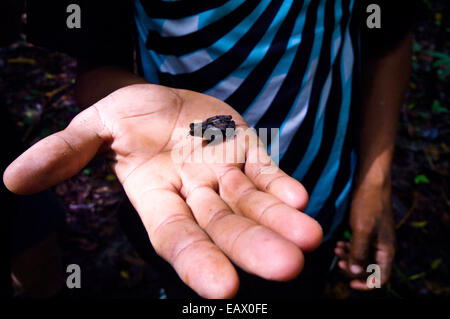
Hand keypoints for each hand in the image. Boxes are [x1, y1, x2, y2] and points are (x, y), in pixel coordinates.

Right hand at [4, 84, 322, 297]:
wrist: (164, 98)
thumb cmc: (130, 117)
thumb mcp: (95, 127)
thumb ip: (65, 153)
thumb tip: (13, 179)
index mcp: (156, 195)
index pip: (175, 236)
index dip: (195, 260)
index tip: (222, 288)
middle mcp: (194, 193)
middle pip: (224, 226)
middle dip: (253, 247)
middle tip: (286, 268)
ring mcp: (225, 173)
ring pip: (253, 204)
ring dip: (280, 222)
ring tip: (308, 237)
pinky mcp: (246, 153)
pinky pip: (266, 173)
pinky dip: (283, 186)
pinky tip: (300, 199)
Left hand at [334, 179, 395, 289]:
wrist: (370, 182)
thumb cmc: (369, 204)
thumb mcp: (362, 229)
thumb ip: (359, 252)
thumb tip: (355, 273)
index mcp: (387, 250)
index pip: (381, 278)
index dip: (367, 284)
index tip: (350, 284)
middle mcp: (383, 247)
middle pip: (369, 269)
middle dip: (354, 269)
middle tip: (339, 263)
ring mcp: (376, 239)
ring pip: (362, 257)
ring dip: (349, 257)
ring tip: (336, 249)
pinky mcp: (368, 231)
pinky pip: (359, 246)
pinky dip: (349, 247)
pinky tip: (338, 243)